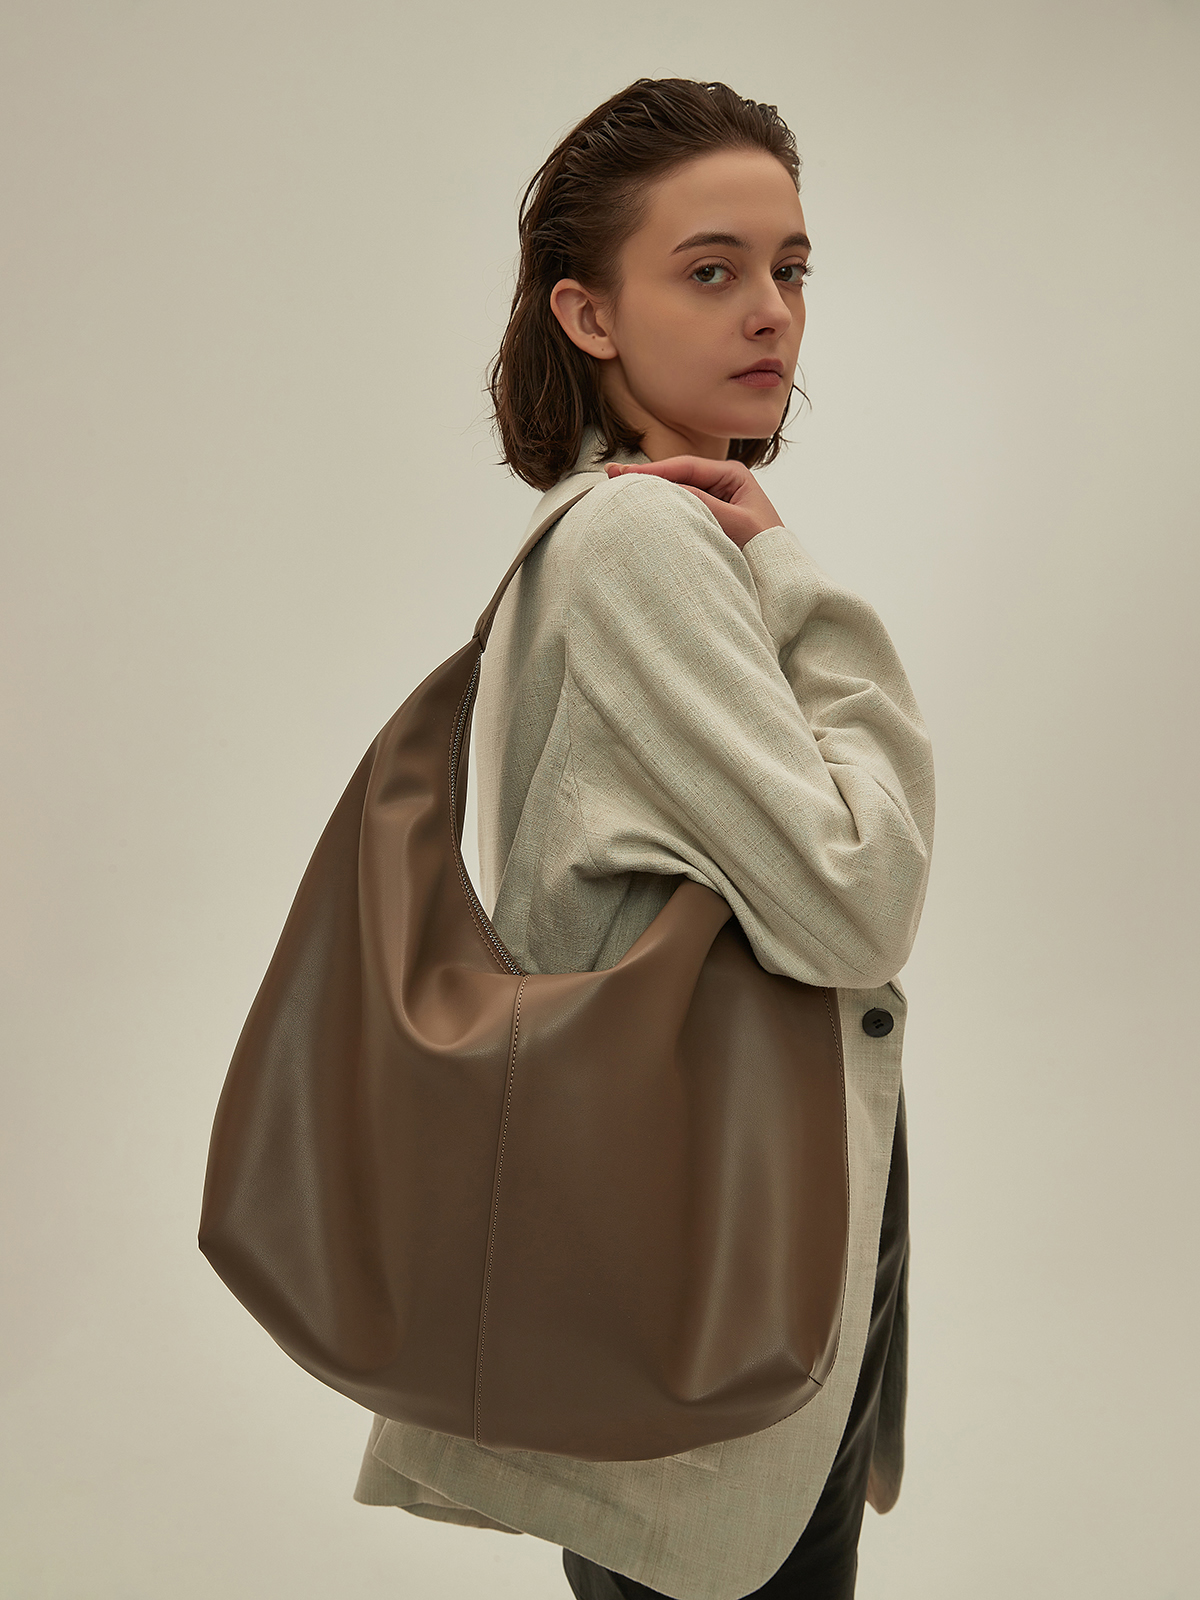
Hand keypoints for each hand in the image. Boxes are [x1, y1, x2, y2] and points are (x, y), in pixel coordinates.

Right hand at [604, 457, 781, 549]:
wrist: (781, 582)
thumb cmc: (766, 550)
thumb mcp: (736, 524)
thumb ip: (703, 504)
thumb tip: (667, 489)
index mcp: (733, 476)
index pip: (686, 467)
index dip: (654, 470)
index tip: (625, 473)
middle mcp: (722, 484)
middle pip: (677, 476)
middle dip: (646, 476)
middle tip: (611, 474)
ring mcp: (714, 502)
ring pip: (676, 493)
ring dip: (651, 491)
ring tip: (618, 487)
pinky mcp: (708, 522)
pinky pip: (681, 511)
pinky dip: (661, 508)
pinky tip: (641, 507)